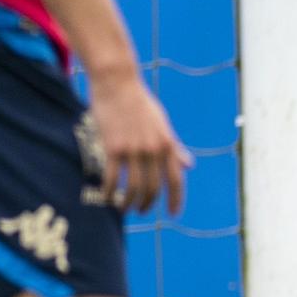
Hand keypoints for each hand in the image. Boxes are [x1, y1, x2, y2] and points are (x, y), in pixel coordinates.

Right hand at [87, 67, 193, 214]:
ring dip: (128, 203)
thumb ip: (174, 148)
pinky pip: (113, 178)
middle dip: (148, 204)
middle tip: (141, 211)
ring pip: (134, 187)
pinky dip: (110, 191)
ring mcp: (134, 149)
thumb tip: (189, 165)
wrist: (117, 83)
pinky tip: (107, 196)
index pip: (176, 179)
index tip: (173, 214)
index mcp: (168, 144)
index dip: (176, 199)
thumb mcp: (163, 125)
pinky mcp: (113, 147)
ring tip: (123, 208)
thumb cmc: (140, 103)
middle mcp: (154, 149)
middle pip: (154, 187)